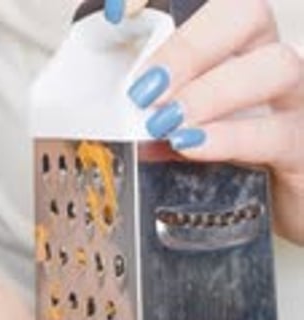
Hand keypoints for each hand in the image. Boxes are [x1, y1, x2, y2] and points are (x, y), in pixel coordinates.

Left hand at [107, 0, 303, 244]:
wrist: (283, 211)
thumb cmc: (238, 165)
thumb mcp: (190, 136)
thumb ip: (161, 124)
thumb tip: (124, 122)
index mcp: (237, 47)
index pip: (216, 2)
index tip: (121, 14)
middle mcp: (268, 60)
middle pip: (245, 14)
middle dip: (188, 48)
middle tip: (144, 90)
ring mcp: (293, 100)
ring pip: (273, 65)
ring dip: (210, 92)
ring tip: (167, 124)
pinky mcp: (300, 145)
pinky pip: (273, 132)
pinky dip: (228, 137)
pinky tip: (194, 146)